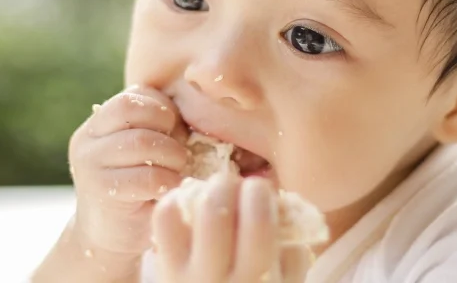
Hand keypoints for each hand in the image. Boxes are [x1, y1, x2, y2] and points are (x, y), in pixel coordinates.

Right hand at [68, 85, 190, 256]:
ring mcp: (90, 164)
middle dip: (168, 129)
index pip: (135, 95)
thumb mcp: (145, 153)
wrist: (111, 238)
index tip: (176, 132)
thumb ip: (157, 130)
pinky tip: (171, 189)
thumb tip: (199, 113)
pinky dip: (168, 181)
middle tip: (180, 153)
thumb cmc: (139, 191)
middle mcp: (88, 139)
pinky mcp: (101, 190)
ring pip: (141, 141)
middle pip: (134, 110)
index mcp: (99, 123)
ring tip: (178, 171)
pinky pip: (147, 176)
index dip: (164, 109)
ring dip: (172, 156)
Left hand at [152, 176, 313, 282]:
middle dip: (228, 183)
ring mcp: (183, 273)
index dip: (260, 193)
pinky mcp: (163, 268)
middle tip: (235, 185)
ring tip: (213, 194)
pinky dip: (174, 202)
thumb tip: (287, 205)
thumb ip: (294, 253)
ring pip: (180, 212)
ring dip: (199, 190)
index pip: (257, 224)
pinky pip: (162, 221)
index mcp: (256, 280)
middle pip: (214, 210)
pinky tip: (190, 207)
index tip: (262, 188)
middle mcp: (216, 278)